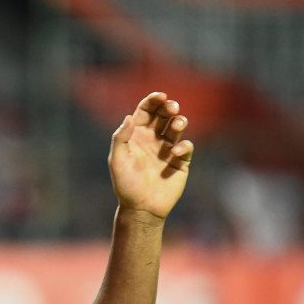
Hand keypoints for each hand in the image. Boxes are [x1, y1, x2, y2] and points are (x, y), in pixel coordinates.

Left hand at [109, 91, 193, 221]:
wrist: (141, 207)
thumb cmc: (125, 184)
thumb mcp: (117, 160)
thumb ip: (121, 138)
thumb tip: (129, 116)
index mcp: (137, 135)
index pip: (146, 111)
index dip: (153, 101)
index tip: (161, 95)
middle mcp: (153, 139)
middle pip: (164, 115)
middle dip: (169, 107)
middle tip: (172, 107)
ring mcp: (167, 149)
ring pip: (177, 128)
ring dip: (179, 122)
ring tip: (178, 124)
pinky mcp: (180, 162)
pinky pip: (186, 147)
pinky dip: (184, 145)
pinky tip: (175, 152)